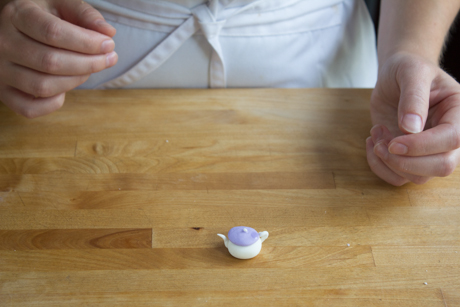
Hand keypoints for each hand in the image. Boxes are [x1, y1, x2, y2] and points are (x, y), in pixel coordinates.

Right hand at [0, 0, 117, 117]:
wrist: (11, 27)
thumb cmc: (42, 15)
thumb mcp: (61, 4)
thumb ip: (84, 14)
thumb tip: (108, 32)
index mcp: (16, 15)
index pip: (53, 33)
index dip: (87, 42)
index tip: (109, 45)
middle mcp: (2, 43)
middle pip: (51, 62)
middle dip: (89, 63)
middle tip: (109, 59)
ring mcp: (0, 71)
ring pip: (43, 86)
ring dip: (76, 81)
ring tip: (90, 69)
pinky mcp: (3, 93)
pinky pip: (30, 109)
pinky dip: (55, 103)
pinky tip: (66, 85)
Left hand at [367, 52, 459, 185]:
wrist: (395, 76)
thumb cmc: (407, 69)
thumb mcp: (410, 72)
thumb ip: (413, 97)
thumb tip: (411, 128)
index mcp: (459, 113)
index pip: (452, 139)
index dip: (422, 146)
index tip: (393, 142)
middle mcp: (450, 137)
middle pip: (441, 166)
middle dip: (405, 161)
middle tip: (380, 143)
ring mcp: (430, 151)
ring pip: (418, 177)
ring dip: (388, 162)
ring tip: (375, 133)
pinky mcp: (410, 158)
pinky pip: (398, 177)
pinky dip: (379, 166)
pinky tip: (372, 142)